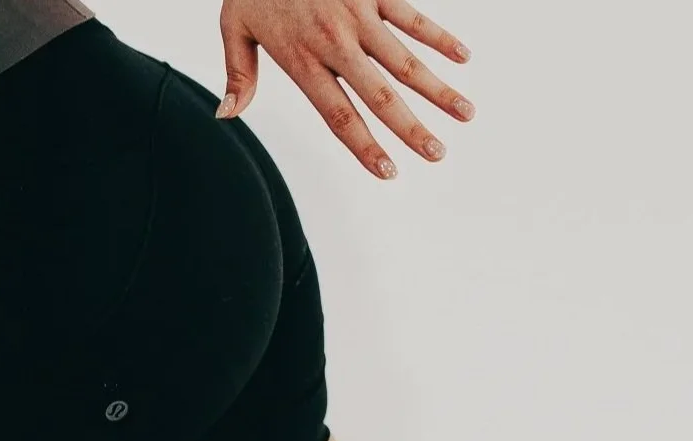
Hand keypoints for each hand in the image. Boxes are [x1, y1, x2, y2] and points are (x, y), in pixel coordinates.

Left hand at [217, 0, 473, 178]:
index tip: (388, 172)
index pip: (339, 115)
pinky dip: (439, 36)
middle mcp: (336, 43)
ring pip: (405, 60)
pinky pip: (412, 16)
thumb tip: (227, 115)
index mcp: (303, 61)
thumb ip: (238, 74)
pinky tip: (462, 57)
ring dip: (437, 88)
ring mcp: (359, 15)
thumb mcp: (234, 25)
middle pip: (380, 96)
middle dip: (412, 128)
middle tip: (437, 154)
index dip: (365, 147)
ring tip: (464, 114)